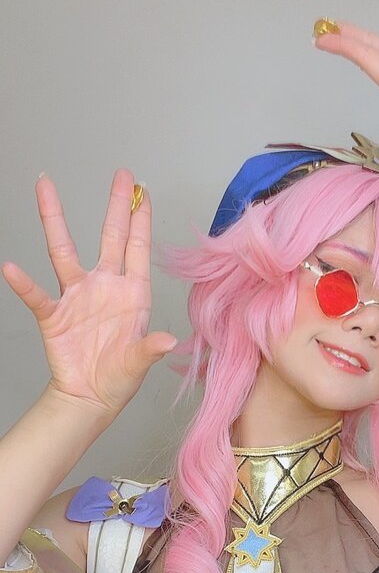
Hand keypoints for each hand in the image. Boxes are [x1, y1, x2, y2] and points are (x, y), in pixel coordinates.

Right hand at [2, 170, 177, 418]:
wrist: (91, 398)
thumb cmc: (120, 378)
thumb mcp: (140, 363)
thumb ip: (150, 349)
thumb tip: (168, 342)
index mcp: (131, 294)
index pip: (138, 249)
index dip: (141, 220)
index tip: (144, 191)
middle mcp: (104, 287)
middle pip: (109, 237)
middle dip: (116, 205)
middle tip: (122, 174)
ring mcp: (77, 297)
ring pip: (63, 251)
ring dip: (55, 220)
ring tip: (45, 188)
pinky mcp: (54, 316)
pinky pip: (37, 296)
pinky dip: (24, 284)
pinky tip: (12, 269)